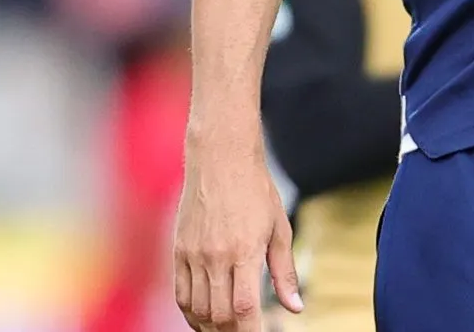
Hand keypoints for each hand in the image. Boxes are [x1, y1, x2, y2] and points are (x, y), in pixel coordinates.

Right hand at [173, 140, 301, 330]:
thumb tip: (294, 308)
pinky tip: (204, 317)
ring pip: (197, 309)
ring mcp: (193, 255)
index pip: (245, 309)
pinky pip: (180, 294)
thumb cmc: (255, 191)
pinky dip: (191, 312)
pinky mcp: (178, 251)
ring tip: (225, 330)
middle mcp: (215, 256)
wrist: (221, 159)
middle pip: (219, 315)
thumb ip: (285, 272)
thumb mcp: (279, 229)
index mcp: (244, 251)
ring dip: (211, 327)